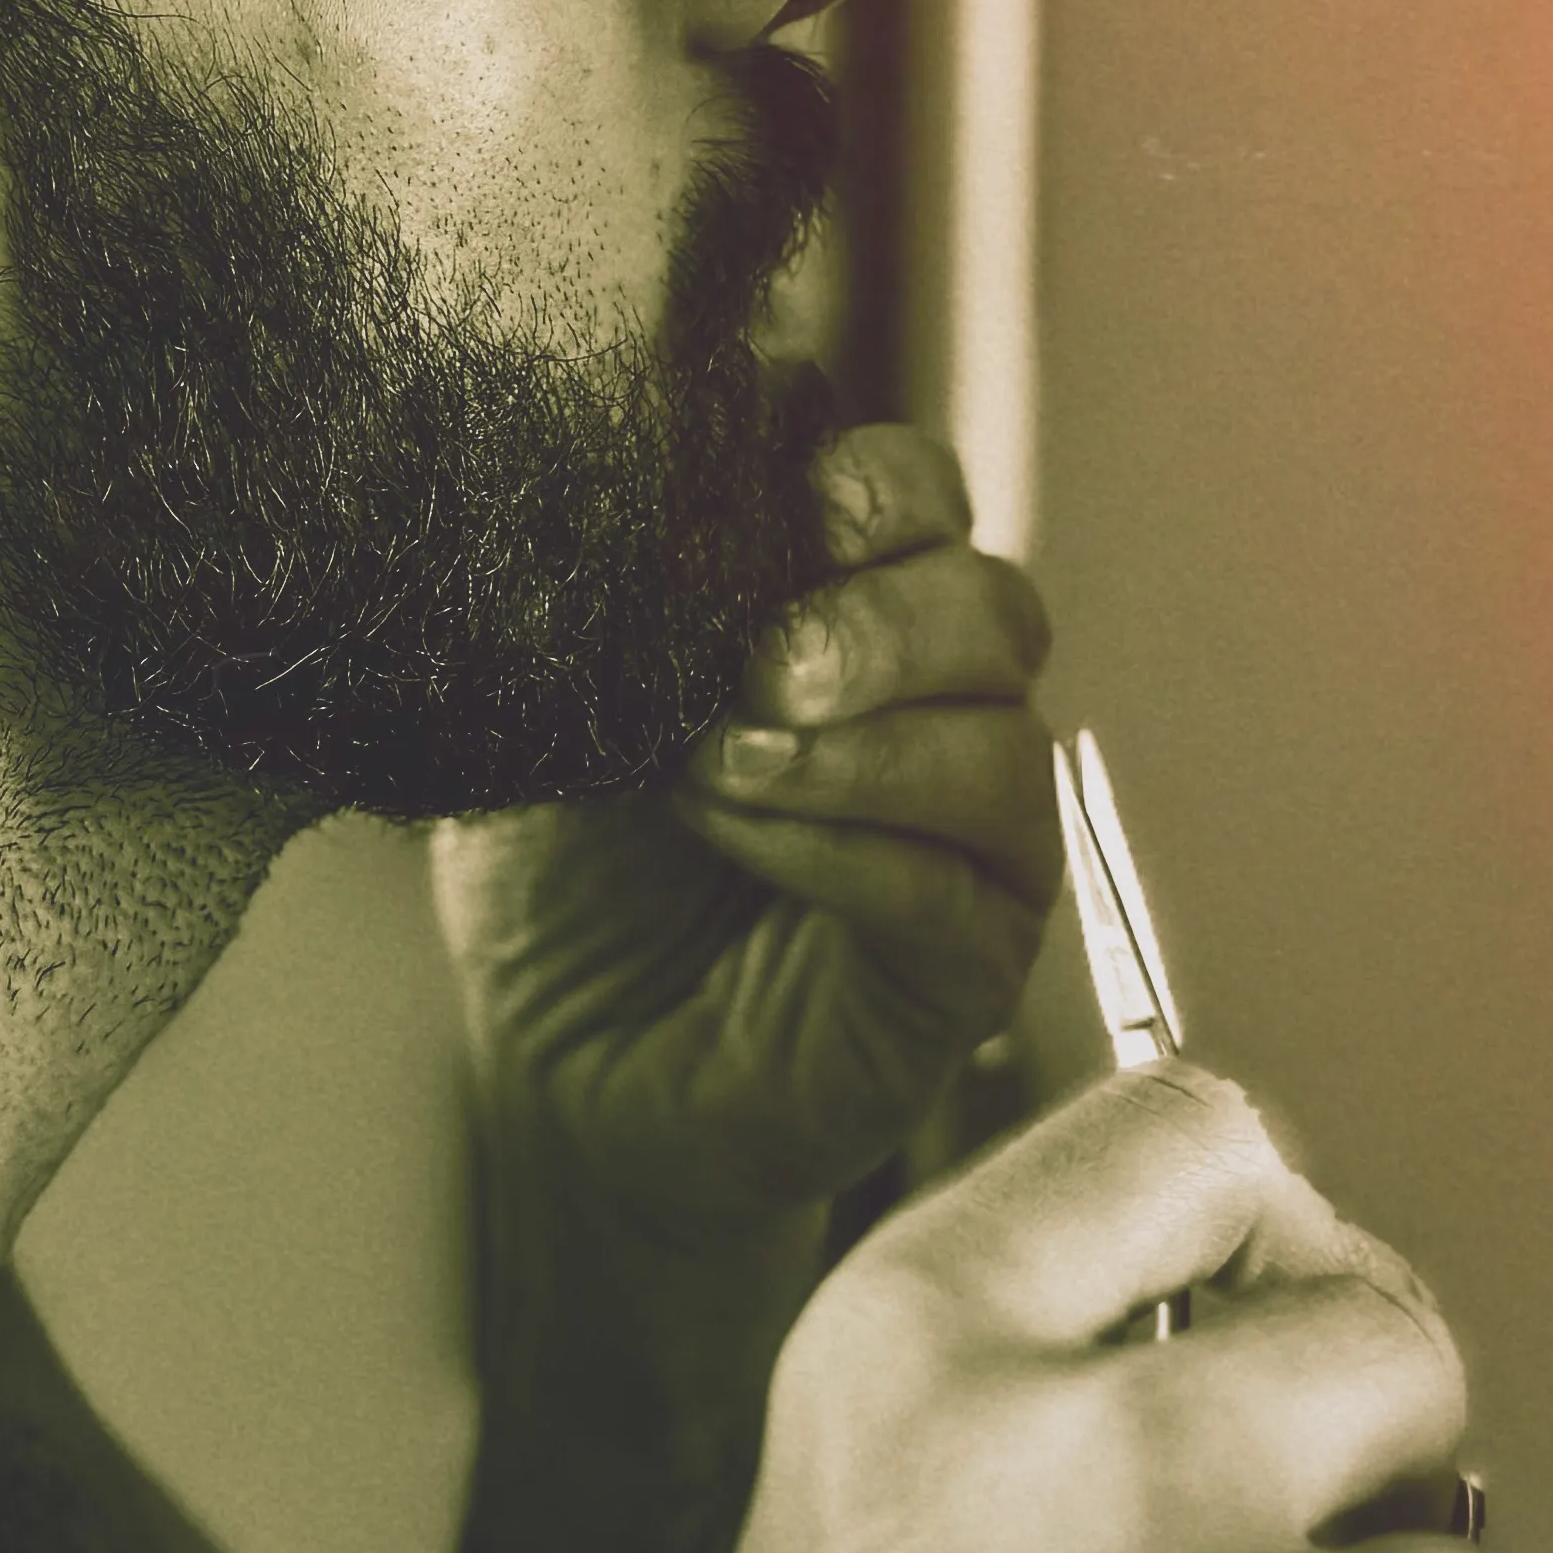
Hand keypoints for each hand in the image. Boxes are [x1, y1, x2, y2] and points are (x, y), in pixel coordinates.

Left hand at [431, 427, 1064, 1248]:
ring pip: (1001, 748)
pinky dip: (845, 850)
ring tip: (720, 767)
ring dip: (856, 749)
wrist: (560, 1064)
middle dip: (879, 624)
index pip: (920, 497)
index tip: (793, 510)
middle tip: (763, 667)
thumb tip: (578, 508)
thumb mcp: (552, 708)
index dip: (875, 489)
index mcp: (852, 606)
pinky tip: (744, 835)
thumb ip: (588, 609)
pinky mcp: (970, 961)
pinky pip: (951, 887)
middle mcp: (941, 706)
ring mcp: (972, 837)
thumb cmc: (568, 871)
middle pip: (990, 608)